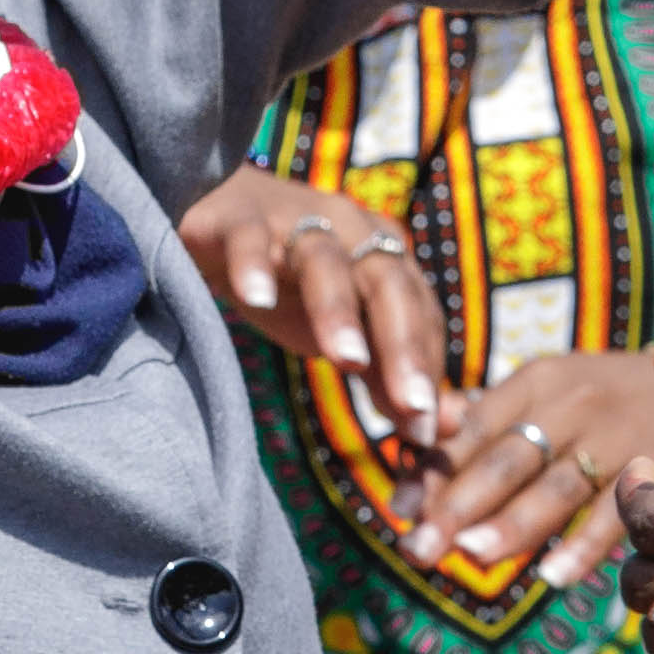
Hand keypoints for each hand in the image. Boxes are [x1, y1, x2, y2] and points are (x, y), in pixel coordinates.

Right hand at [183, 170, 444, 436]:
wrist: (218, 220)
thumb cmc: (291, 283)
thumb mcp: (341, 333)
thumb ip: (386, 379)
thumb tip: (434, 435)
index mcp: (384, 257)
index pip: (419, 312)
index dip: (426, 367)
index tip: (426, 429)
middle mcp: (350, 230)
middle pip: (386, 283)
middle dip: (403, 344)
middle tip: (412, 406)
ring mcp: (294, 220)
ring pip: (324, 261)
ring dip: (338, 310)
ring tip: (347, 362)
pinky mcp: (238, 218)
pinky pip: (250, 239)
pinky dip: (254, 265)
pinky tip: (258, 301)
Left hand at [404, 350, 653, 592]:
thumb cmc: (618, 397)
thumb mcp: (555, 388)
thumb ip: (489, 417)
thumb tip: (413, 442)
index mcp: (539, 381)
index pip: (474, 426)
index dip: (433, 469)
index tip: (397, 510)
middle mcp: (576, 402)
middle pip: (508, 458)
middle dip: (458, 504)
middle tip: (418, 548)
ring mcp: (622, 436)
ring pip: (558, 485)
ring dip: (514, 524)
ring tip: (473, 557)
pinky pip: (618, 513)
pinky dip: (585, 546)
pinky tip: (552, 577)